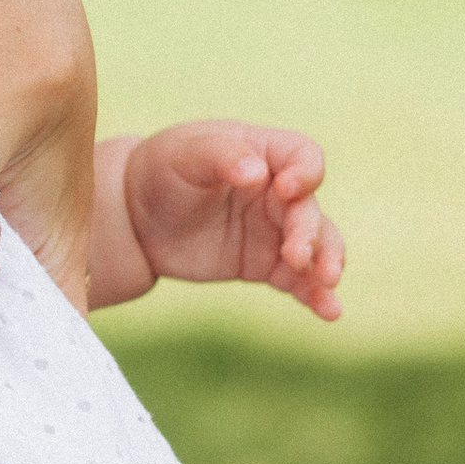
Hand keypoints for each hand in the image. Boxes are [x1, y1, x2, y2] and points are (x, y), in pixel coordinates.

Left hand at [96, 122, 344, 322]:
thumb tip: (256, 172)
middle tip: (294, 255)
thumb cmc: (161, 171)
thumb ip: (220, 155)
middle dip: (309, 232)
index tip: (285, 190)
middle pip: (310, 209)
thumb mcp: (184, 154)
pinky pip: (298, 280)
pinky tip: (330, 311)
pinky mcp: (265, 264)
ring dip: (325, 262)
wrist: (134, 217)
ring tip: (326, 282)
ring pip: (317, 245)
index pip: (304, 157)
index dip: (305, 173)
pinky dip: (316, 295)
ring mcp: (275, 230)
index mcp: (264, 152)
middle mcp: (278, 191)